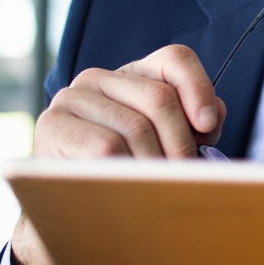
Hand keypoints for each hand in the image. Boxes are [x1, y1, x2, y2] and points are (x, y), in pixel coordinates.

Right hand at [17, 45, 225, 264]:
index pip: (175, 59)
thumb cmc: (122, 174)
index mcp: (133, 75)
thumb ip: (192, 125)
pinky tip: (130, 189)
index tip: (208, 128)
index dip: (199, 88)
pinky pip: (106, 146)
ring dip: (156, 166)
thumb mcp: (162, 144)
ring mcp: (72, 98)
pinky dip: (127, 171)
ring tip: (159, 191)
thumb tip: (211, 120)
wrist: (63, 205)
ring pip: (136, 127)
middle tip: (185, 178)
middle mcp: (99, 78)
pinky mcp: (52, 125)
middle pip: (160, 98)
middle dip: (181, 144)